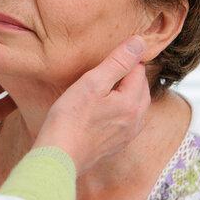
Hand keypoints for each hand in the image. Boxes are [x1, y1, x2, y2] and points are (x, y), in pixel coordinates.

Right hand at [33, 36, 150, 173]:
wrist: (58, 156)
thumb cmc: (70, 119)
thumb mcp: (92, 82)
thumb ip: (117, 62)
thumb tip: (140, 42)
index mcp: (132, 103)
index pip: (138, 71)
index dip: (124, 60)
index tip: (107, 57)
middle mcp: (136, 121)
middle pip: (140, 88)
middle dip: (129, 75)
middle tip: (107, 68)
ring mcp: (127, 135)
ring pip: (135, 105)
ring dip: (126, 93)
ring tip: (105, 85)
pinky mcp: (116, 145)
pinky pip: (127, 120)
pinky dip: (120, 109)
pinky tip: (103, 108)